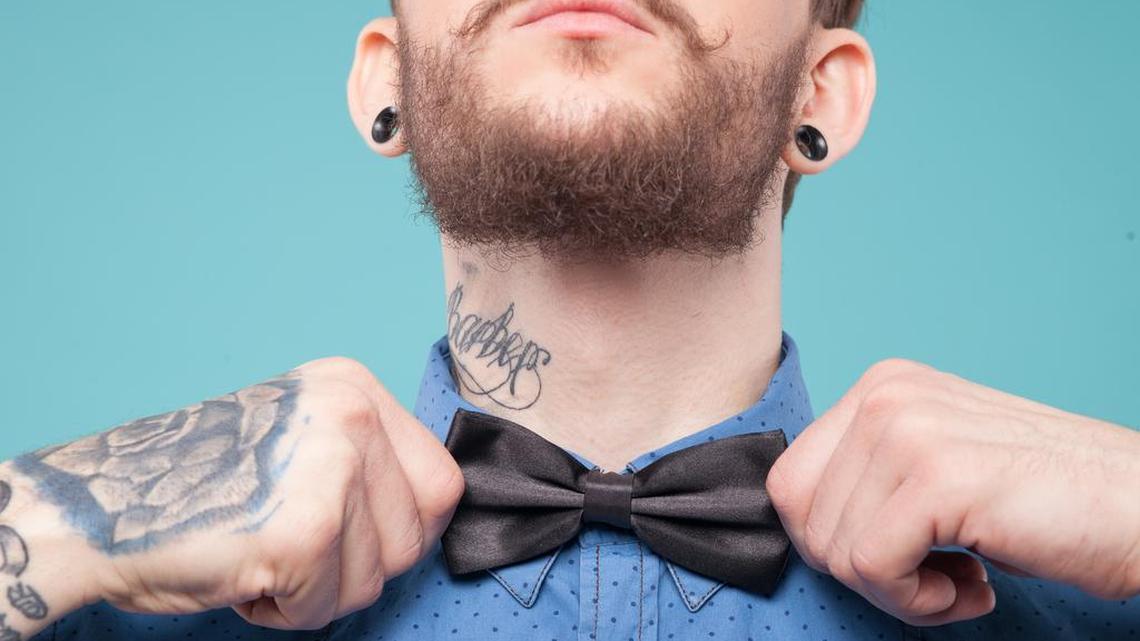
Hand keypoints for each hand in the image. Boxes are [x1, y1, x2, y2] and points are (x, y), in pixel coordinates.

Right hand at [17, 357, 463, 629]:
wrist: (100, 508)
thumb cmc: (197, 486)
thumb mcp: (304, 440)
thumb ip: (371, 462)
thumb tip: (433, 510)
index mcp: (355, 388)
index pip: (442, 482)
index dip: (401, 527)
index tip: (352, 534)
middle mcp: (352, 414)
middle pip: (418, 534)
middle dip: (360, 564)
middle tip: (294, 547)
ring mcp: (333, 467)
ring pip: (377, 578)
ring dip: (320, 589)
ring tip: (263, 553)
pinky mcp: (305, 530)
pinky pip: (327, 606)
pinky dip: (285, 610)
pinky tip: (245, 573)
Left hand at [766, 359, 1139, 625]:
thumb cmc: (1043, 500)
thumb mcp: (936, 465)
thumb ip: (870, 476)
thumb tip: (807, 522)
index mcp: (880, 387)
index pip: (789, 481)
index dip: (830, 541)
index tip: (894, 554)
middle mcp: (885, 394)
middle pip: (799, 515)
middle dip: (857, 568)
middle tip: (929, 577)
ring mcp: (907, 428)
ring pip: (834, 549)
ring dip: (896, 591)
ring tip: (959, 581)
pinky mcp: (937, 477)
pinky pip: (873, 567)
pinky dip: (917, 603)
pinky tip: (974, 589)